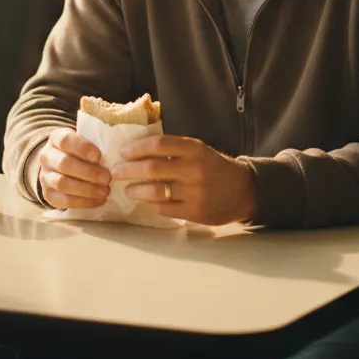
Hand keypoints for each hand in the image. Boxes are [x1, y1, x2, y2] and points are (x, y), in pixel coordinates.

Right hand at [38, 127, 110, 209]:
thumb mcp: (83, 141)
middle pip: (64, 164)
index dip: (82, 148)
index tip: (99, 156)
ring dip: (86, 189)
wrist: (59, 167)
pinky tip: (98, 200)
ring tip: (105, 191)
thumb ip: (95, 144)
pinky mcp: (48, 194)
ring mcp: (45, 176)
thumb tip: (116, 154)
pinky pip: (63, 201)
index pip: (65, 140)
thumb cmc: (79, 152)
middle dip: (88, 172)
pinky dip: (83, 202)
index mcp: (55, 138)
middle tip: (107, 178)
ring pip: (62, 184)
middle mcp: (46, 156)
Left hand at [112, 135, 256, 225]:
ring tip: (127, 190)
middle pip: (153, 168)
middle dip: (129, 170)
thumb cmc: (214, 167)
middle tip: (116, 172)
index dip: (137, 148)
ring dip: (136, 191)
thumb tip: (138, 150)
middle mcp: (194, 169)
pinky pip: (165, 208)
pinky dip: (154, 204)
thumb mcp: (198, 150)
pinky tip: (148, 202)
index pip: (159, 145)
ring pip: (156, 191)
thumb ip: (174, 150)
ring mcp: (195, 192)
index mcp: (194, 149)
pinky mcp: (195, 212)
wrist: (243, 190)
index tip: (123, 152)